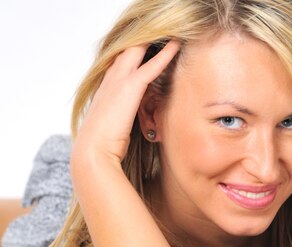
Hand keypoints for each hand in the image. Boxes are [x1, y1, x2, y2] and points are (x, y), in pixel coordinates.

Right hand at [73, 41, 179, 164]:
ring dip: (154, 38)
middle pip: (128, 48)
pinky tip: (176, 44)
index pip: (120, 61)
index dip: (133, 52)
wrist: (93, 152)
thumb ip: (123, 119)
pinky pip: (151, 66)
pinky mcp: (130, 88)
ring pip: (138, 49)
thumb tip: (131, 126)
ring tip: (170, 29)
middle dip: (143, 38)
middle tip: (159, 28)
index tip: (146, 45)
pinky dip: (165, 54)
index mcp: (106, 87)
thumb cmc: (103, 145)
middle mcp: (110, 78)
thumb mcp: (114, 127)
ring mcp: (119, 80)